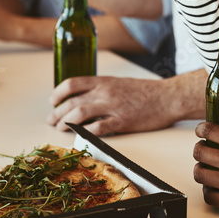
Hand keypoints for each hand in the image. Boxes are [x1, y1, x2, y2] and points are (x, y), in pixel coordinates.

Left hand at [47, 76, 181, 135]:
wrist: (167, 97)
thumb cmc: (145, 91)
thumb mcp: (119, 83)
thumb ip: (102, 88)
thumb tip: (84, 97)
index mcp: (103, 81)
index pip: (72, 83)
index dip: (58, 93)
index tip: (53, 101)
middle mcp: (105, 92)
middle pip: (72, 102)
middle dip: (57, 113)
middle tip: (51, 121)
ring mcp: (112, 107)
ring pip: (80, 114)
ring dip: (66, 123)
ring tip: (60, 128)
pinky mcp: (122, 122)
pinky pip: (98, 128)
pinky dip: (85, 132)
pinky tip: (80, 136)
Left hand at [193, 123, 218, 217]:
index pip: (211, 132)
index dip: (202, 129)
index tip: (202, 130)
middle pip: (200, 153)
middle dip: (199, 149)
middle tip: (203, 150)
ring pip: (201, 175)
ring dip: (201, 170)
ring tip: (207, 169)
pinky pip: (210, 197)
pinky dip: (209, 191)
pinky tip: (215, 187)